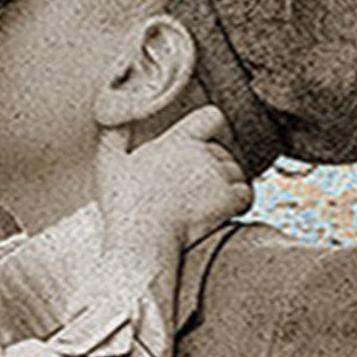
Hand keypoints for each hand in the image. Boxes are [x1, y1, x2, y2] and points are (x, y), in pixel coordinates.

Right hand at [97, 106, 252, 276]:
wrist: (143, 239)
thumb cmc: (124, 206)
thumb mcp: (109, 164)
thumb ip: (115, 136)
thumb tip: (113, 118)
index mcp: (178, 141)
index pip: (211, 117)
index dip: (212, 129)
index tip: (203, 145)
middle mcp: (202, 154)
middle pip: (224, 153)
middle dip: (215, 169)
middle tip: (197, 191)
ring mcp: (218, 177)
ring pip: (238, 173)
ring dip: (228, 187)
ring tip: (208, 204)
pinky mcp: (228, 200)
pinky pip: (247, 195)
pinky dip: (240, 204)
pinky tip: (227, 213)